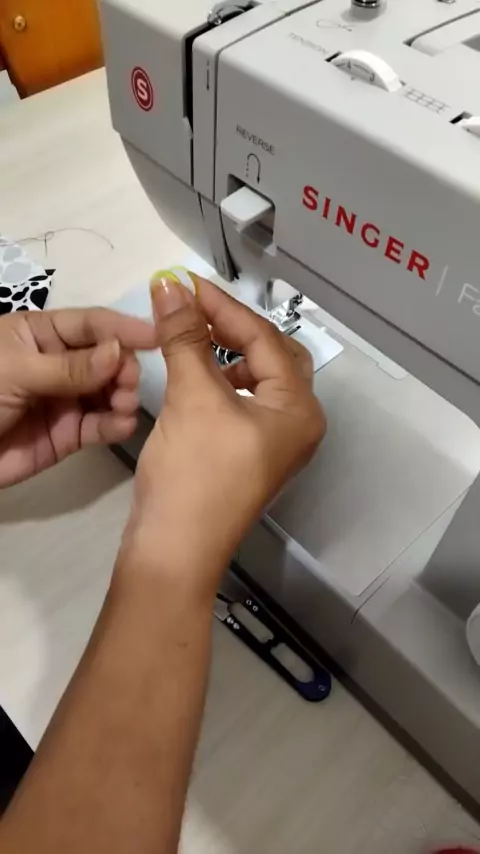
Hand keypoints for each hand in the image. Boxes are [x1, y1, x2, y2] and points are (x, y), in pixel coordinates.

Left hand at [0, 308, 155, 486]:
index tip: (160, 335)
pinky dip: (116, 425)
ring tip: (123, 406)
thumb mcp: (16, 371)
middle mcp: (61, 363)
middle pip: (108, 358)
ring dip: (124, 396)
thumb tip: (120, 352)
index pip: (92, 324)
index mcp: (41, 334)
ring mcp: (67, 399)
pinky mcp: (70, 435)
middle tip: (128, 383)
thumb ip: (70, 366)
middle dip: (125, 367)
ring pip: (110, 392)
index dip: (125, 327)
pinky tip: (122, 425)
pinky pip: (101, 426)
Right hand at [123, 274, 324, 596]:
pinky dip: (223, 382)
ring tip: (192, 339)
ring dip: (228, 354)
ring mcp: (277, 444)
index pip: (265, 338)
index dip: (222, 307)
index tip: (183, 283)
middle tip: (191, 308)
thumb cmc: (194, 472)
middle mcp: (299, 423)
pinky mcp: (251, 457)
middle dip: (233, 328)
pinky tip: (197, 377)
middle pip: (272, 355)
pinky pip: (245, 403)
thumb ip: (185, 336)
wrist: (174, 550)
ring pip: (259, 379)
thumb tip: (171, 283)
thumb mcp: (192, 397)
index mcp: (299, 407)